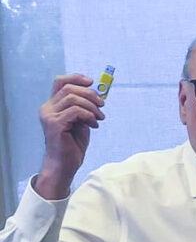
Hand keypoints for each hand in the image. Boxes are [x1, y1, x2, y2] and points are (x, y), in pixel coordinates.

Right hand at [36, 74, 104, 198]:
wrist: (65, 164)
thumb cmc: (73, 142)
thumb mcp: (81, 119)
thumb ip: (84, 105)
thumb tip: (98, 92)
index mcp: (52, 105)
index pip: (60, 82)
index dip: (76, 77)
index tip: (92, 82)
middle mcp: (47, 108)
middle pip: (70, 88)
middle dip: (90, 94)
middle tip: (102, 105)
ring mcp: (48, 116)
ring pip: (73, 98)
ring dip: (92, 106)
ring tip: (99, 117)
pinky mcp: (54, 124)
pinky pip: (75, 111)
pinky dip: (88, 115)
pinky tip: (93, 125)